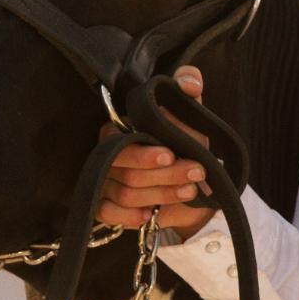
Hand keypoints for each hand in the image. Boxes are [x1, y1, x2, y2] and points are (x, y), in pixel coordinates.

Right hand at [94, 67, 218, 238]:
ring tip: (190, 189)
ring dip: (161, 194)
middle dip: (164, 175)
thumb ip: (187, 88)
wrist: (191, 182)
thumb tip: (190, 83)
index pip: (119, 143)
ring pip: (126, 195)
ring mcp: (104, 183)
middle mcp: (106, 156)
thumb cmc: (185, 143)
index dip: (145, 153)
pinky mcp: (106, 207)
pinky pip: (108, 214)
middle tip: (195, 171)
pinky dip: (129, 216)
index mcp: (117, 131)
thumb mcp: (189, 113)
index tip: (171, 154)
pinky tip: (150, 212)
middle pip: (126, 173)